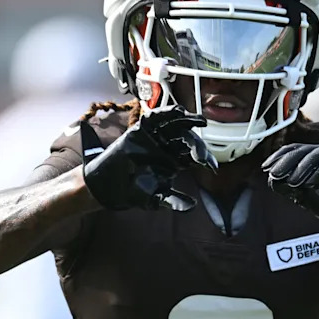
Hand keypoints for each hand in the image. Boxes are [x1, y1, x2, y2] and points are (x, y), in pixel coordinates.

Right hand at [82, 105, 216, 210]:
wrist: (107, 186)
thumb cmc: (133, 191)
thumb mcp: (155, 197)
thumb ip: (173, 200)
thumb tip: (192, 207)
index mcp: (175, 161)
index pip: (194, 155)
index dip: (204, 158)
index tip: (211, 167)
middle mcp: (168, 147)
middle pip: (187, 140)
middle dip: (197, 146)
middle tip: (202, 158)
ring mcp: (156, 137)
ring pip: (175, 125)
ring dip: (188, 120)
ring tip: (200, 121)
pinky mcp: (142, 129)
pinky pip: (157, 118)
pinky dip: (167, 112)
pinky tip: (178, 111)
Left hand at [262, 143, 318, 232]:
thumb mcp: (300, 195)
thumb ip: (285, 186)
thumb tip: (272, 178)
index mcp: (314, 156)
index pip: (293, 150)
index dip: (279, 157)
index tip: (266, 167)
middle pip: (304, 150)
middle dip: (288, 161)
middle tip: (275, 174)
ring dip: (303, 167)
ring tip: (292, 181)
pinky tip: (310, 180)